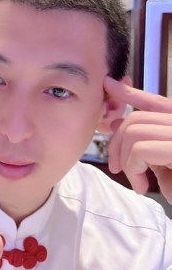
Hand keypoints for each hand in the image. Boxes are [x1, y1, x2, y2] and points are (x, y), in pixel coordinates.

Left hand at [104, 76, 171, 200]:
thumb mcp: (160, 162)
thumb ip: (144, 141)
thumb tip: (117, 122)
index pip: (155, 102)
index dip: (130, 94)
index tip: (109, 85)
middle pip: (135, 120)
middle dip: (117, 146)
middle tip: (119, 169)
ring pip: (134, 133)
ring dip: (126, 161)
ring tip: (138, 180)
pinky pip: (141, 150)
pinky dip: (134, 168)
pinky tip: (142, 184)